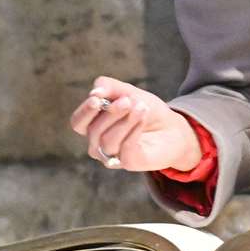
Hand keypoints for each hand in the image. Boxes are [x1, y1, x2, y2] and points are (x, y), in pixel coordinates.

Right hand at [67, 76, 202, 172]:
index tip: (97, 99)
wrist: (171, 126)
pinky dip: (134, 130)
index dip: (85, 111)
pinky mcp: (129, 163)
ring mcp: (113, 156)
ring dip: (126, 120)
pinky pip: (125, 149)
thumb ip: (110, 88)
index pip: (78, 122)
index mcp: (93, 124)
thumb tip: (94, 92)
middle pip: (93, 131)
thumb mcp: (128, 92)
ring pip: (108, 141)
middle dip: (110, 113)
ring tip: (142, 107)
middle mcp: (98, 143)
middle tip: (127, 100)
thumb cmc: (144, 108)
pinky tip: (143, 116)